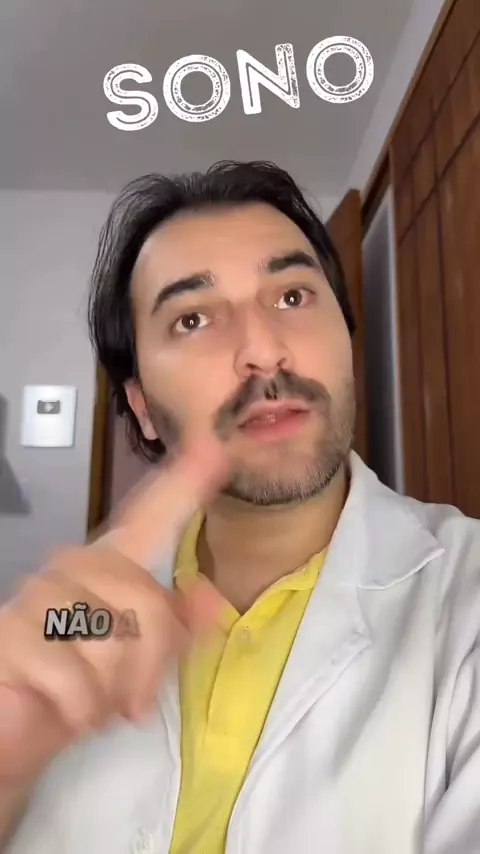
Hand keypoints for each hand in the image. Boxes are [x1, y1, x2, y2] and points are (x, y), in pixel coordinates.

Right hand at [0, 435, 227, 783]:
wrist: (13, 727)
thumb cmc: (76, 687)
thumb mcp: (135, 662)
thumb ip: (175, 627)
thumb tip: (212, 600)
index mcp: (109, 566)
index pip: (149, 516)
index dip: (182, 486)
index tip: (213, 450)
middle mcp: (73, 567)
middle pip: (146, 600)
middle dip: (149, 661)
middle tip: (131, 698)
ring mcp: (37, 595)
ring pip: (111, 643)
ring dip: (109, 691)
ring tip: (88, 698)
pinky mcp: (10, 632)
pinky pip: (74, 678)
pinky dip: (80, 708)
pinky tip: (64, 710)